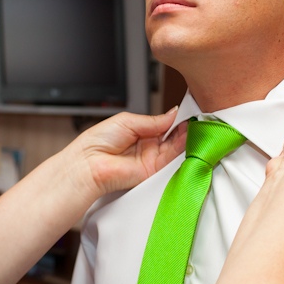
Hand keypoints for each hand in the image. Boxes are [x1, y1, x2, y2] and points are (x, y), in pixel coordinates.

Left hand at [67, 107, 187, 201]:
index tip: (188, 111)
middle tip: (194, 119)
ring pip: (174, 147)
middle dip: (183, 127)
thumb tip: (173, 113)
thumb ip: (153, 120)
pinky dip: (181, 149)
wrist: (88, 165)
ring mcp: (150, 159)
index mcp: (139, 131)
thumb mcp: (128, 121)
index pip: (164, 124)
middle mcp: (146, 145)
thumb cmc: (97, 142)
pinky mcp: (152, 171)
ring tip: (194, 126)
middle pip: (172, 136)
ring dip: (185, 137)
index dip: (176, 118)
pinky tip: (188, 138)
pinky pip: (170, 160)